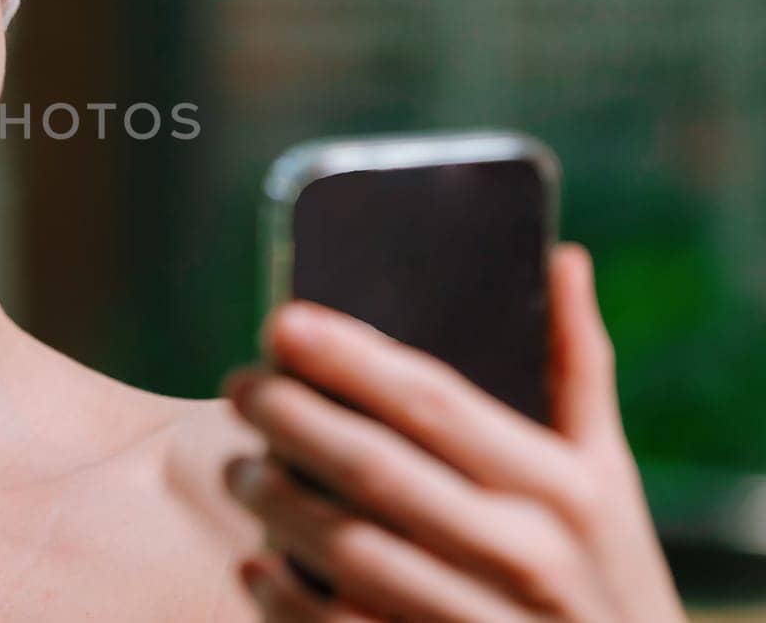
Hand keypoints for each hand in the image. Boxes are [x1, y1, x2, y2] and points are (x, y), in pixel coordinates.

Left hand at [219, 243, 685, 621]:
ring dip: (276, 504)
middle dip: (291, 420)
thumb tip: (559, 258)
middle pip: (375, 471)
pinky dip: (285, 598)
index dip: (350, 358)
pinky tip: (255, 564)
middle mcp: (523, 556)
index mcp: (562, 489)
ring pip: (348, 553)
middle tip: (239, 387)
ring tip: (238, 470)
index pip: (435, 403)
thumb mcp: (610, 477)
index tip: (282, 322)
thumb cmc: (606, 571)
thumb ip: (576, 370)